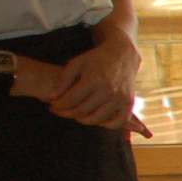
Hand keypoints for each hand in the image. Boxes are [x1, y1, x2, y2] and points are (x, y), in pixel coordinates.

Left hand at [10, 54, 147, 134]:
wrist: (122, 55)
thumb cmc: (96, 59)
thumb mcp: (76, 64)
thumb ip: (63, 80)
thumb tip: (52, 98)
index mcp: (94, 79)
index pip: (71, 100)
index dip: (59, 106)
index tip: (52, 106)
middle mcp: (109, 90)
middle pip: (82, 111)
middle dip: (67, 113)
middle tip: (60, 111)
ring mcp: (120, 98)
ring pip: (97, 119)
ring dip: (83, 120)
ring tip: (76, 115)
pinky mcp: (129, 103)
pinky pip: (117, 122)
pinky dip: (106, 125)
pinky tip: (97, 119)